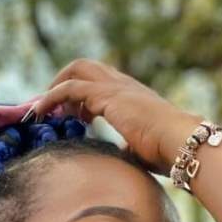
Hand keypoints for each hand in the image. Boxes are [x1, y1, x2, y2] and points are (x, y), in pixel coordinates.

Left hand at [31, 58, 200, 175]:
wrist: (181, 143)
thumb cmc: (169, 151)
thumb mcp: (143, 149)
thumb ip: (129, 147)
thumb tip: (121, 155)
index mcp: (133, 95)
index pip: (101, 82)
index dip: (81, 95)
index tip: (70, 115)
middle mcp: (124, 85)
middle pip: (86, 67)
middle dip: (63, 81)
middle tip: (48, 106)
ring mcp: (116, 87)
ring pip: (76, 70)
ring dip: (54, 87)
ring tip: (40, 110)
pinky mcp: (106, 96)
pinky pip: (70, 89)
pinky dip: (51, 98)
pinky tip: (41, 113)